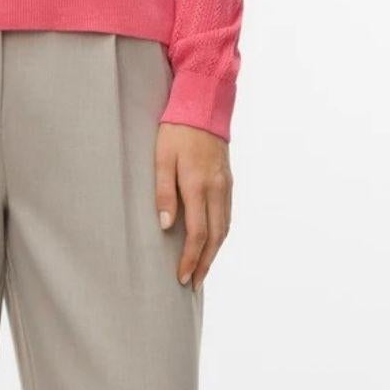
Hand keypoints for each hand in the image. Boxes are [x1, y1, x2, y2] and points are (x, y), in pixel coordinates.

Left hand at [154, 123, 232, 289]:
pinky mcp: (229, 182)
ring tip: (202, 270)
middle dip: (205, 263)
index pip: (197, 233)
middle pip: (216, 237)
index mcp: (198, 185)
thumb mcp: (161, 158)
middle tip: (193, 284)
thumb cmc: (175, 131)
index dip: (190, 258)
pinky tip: (212, 244)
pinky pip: (227, 216)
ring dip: (215, 253)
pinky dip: (221, 236)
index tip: (182, 277)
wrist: (203, 105)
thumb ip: (163, 192)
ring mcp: (226, 186)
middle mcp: (217, 189)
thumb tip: (166, 225)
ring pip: (225, 228)